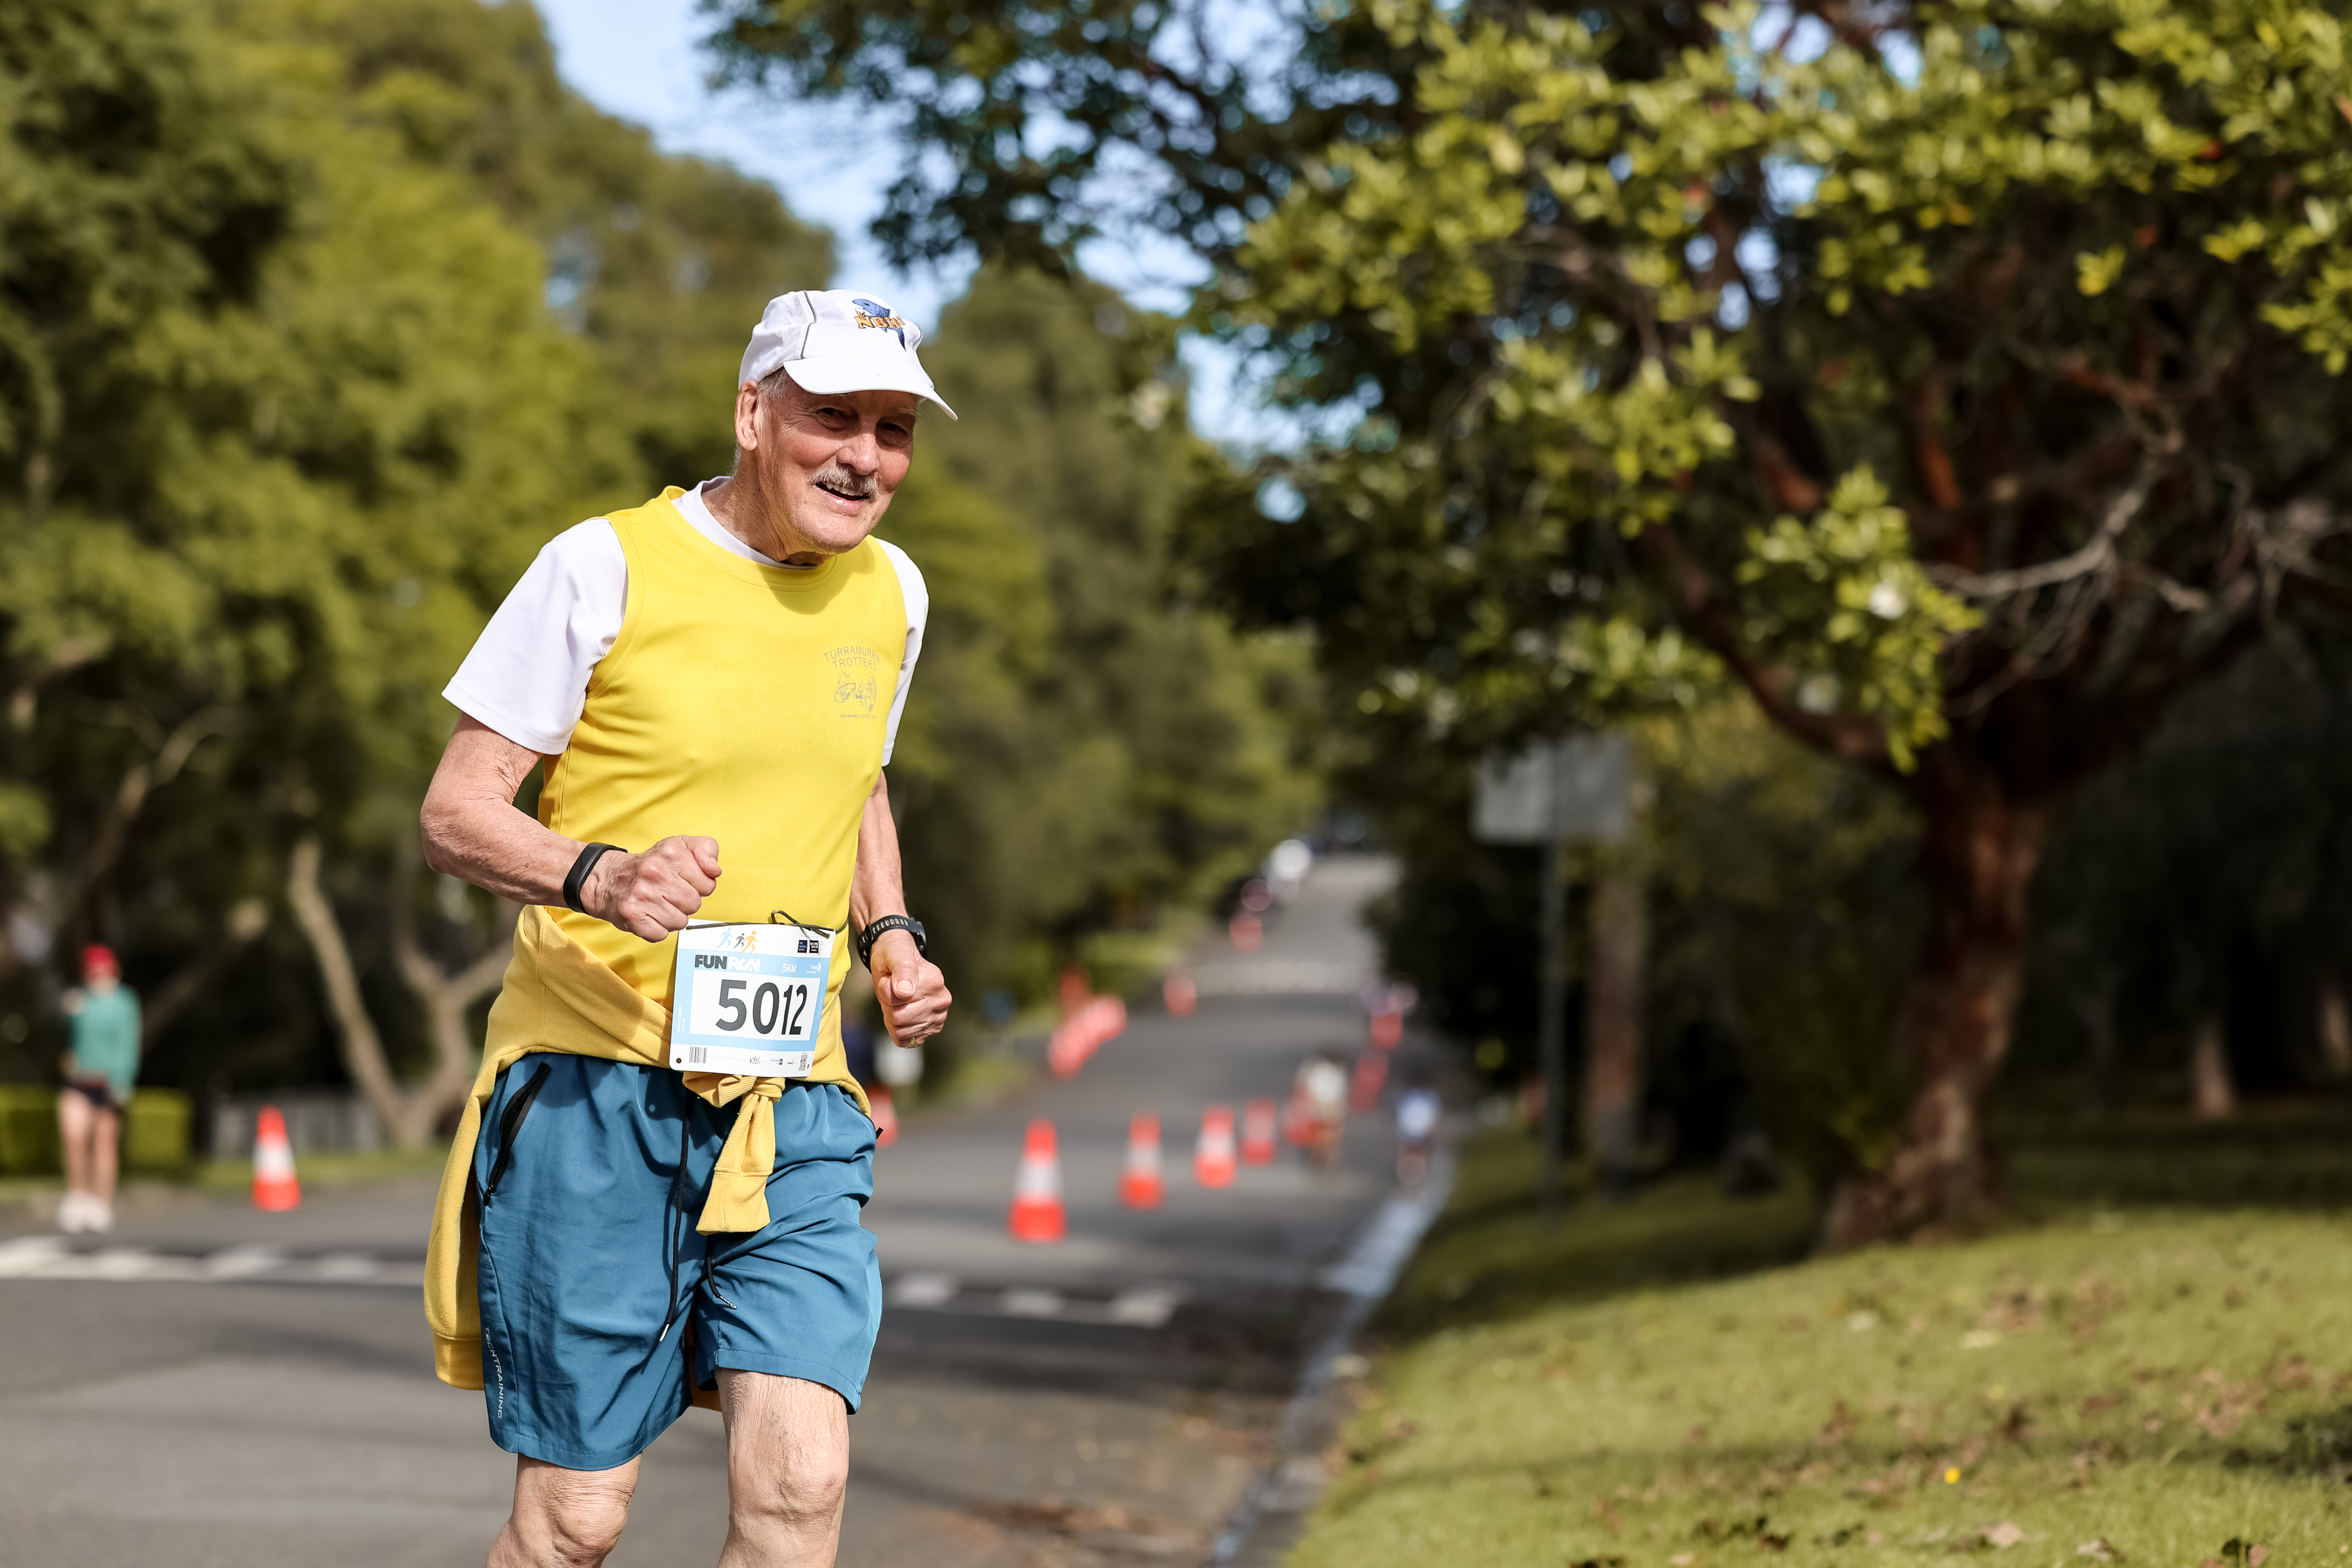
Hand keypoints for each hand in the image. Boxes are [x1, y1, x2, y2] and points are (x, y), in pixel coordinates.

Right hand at [586, 836, 719, 941]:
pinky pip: (662, 934)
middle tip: (669, 893)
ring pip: (680, 922)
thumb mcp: (680, 845)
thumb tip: (714, 871)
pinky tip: (649, 915)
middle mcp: (655, 873)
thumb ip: (706, 849)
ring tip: (659, 904)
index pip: (708, 884)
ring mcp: (642, 896)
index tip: (683, 881)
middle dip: (686, 902)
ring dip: (672, 917)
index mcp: (671, 853)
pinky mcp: (632, 917)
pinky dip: (657, 929)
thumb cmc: (650, 865)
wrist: (608, 879)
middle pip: (694, 904)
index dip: (699, 886)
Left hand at [870, 930, 949, 1046]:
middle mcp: (941, 999)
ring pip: (903, 1031)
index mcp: (934, 980)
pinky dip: (900, 1031)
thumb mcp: (893, 955)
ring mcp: (940, 1015)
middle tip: (892, 991)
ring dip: (893, 1019)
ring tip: (898, 1001)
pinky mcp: (934, 1027)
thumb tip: (905, 992)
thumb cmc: (894, 957)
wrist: (898, 957)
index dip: (886, 993)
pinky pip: (909, 1040)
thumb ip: (902, 969)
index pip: (897, 1002)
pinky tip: (903, 1014)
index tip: (891, 980)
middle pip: (900, 1019)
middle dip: (889, 1007)